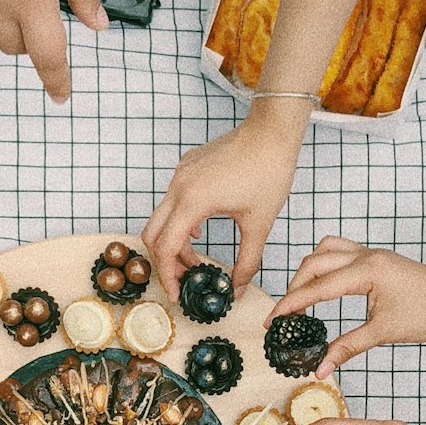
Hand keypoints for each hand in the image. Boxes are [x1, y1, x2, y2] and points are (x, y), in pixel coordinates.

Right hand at [142, 101, 305, 300]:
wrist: (272, 130)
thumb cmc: (269, 171)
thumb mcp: (260, 224)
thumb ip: (247, 262)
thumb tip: (238, 289)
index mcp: (193, 201)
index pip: (166, 248)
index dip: (168, 276)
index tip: (177, 294)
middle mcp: (179, 186)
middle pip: (153, 235)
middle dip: (166, 262)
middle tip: (186, 279)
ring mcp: (180, 174)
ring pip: (162, 218)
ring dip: (174, 242)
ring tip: (197, 259)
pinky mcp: (186, 167)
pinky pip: (172, 201)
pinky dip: (179, 222)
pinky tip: (199, 230)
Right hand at [267, 239, 425, 376]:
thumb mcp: (384, 333)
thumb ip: (347, 347)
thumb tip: (320, 368)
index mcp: (367, 271)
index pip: (317, 288)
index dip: (290, 305)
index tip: (271, 321)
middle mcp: (366, 256)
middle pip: (313, 263)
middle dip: (294, 288)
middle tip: (284, 317)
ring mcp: (371, 253)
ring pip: (325, 250)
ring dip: (307, 272)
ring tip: (301, 299)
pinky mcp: (376, 258)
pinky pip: (340, 252)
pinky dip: (324, 266)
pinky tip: (323, 287)